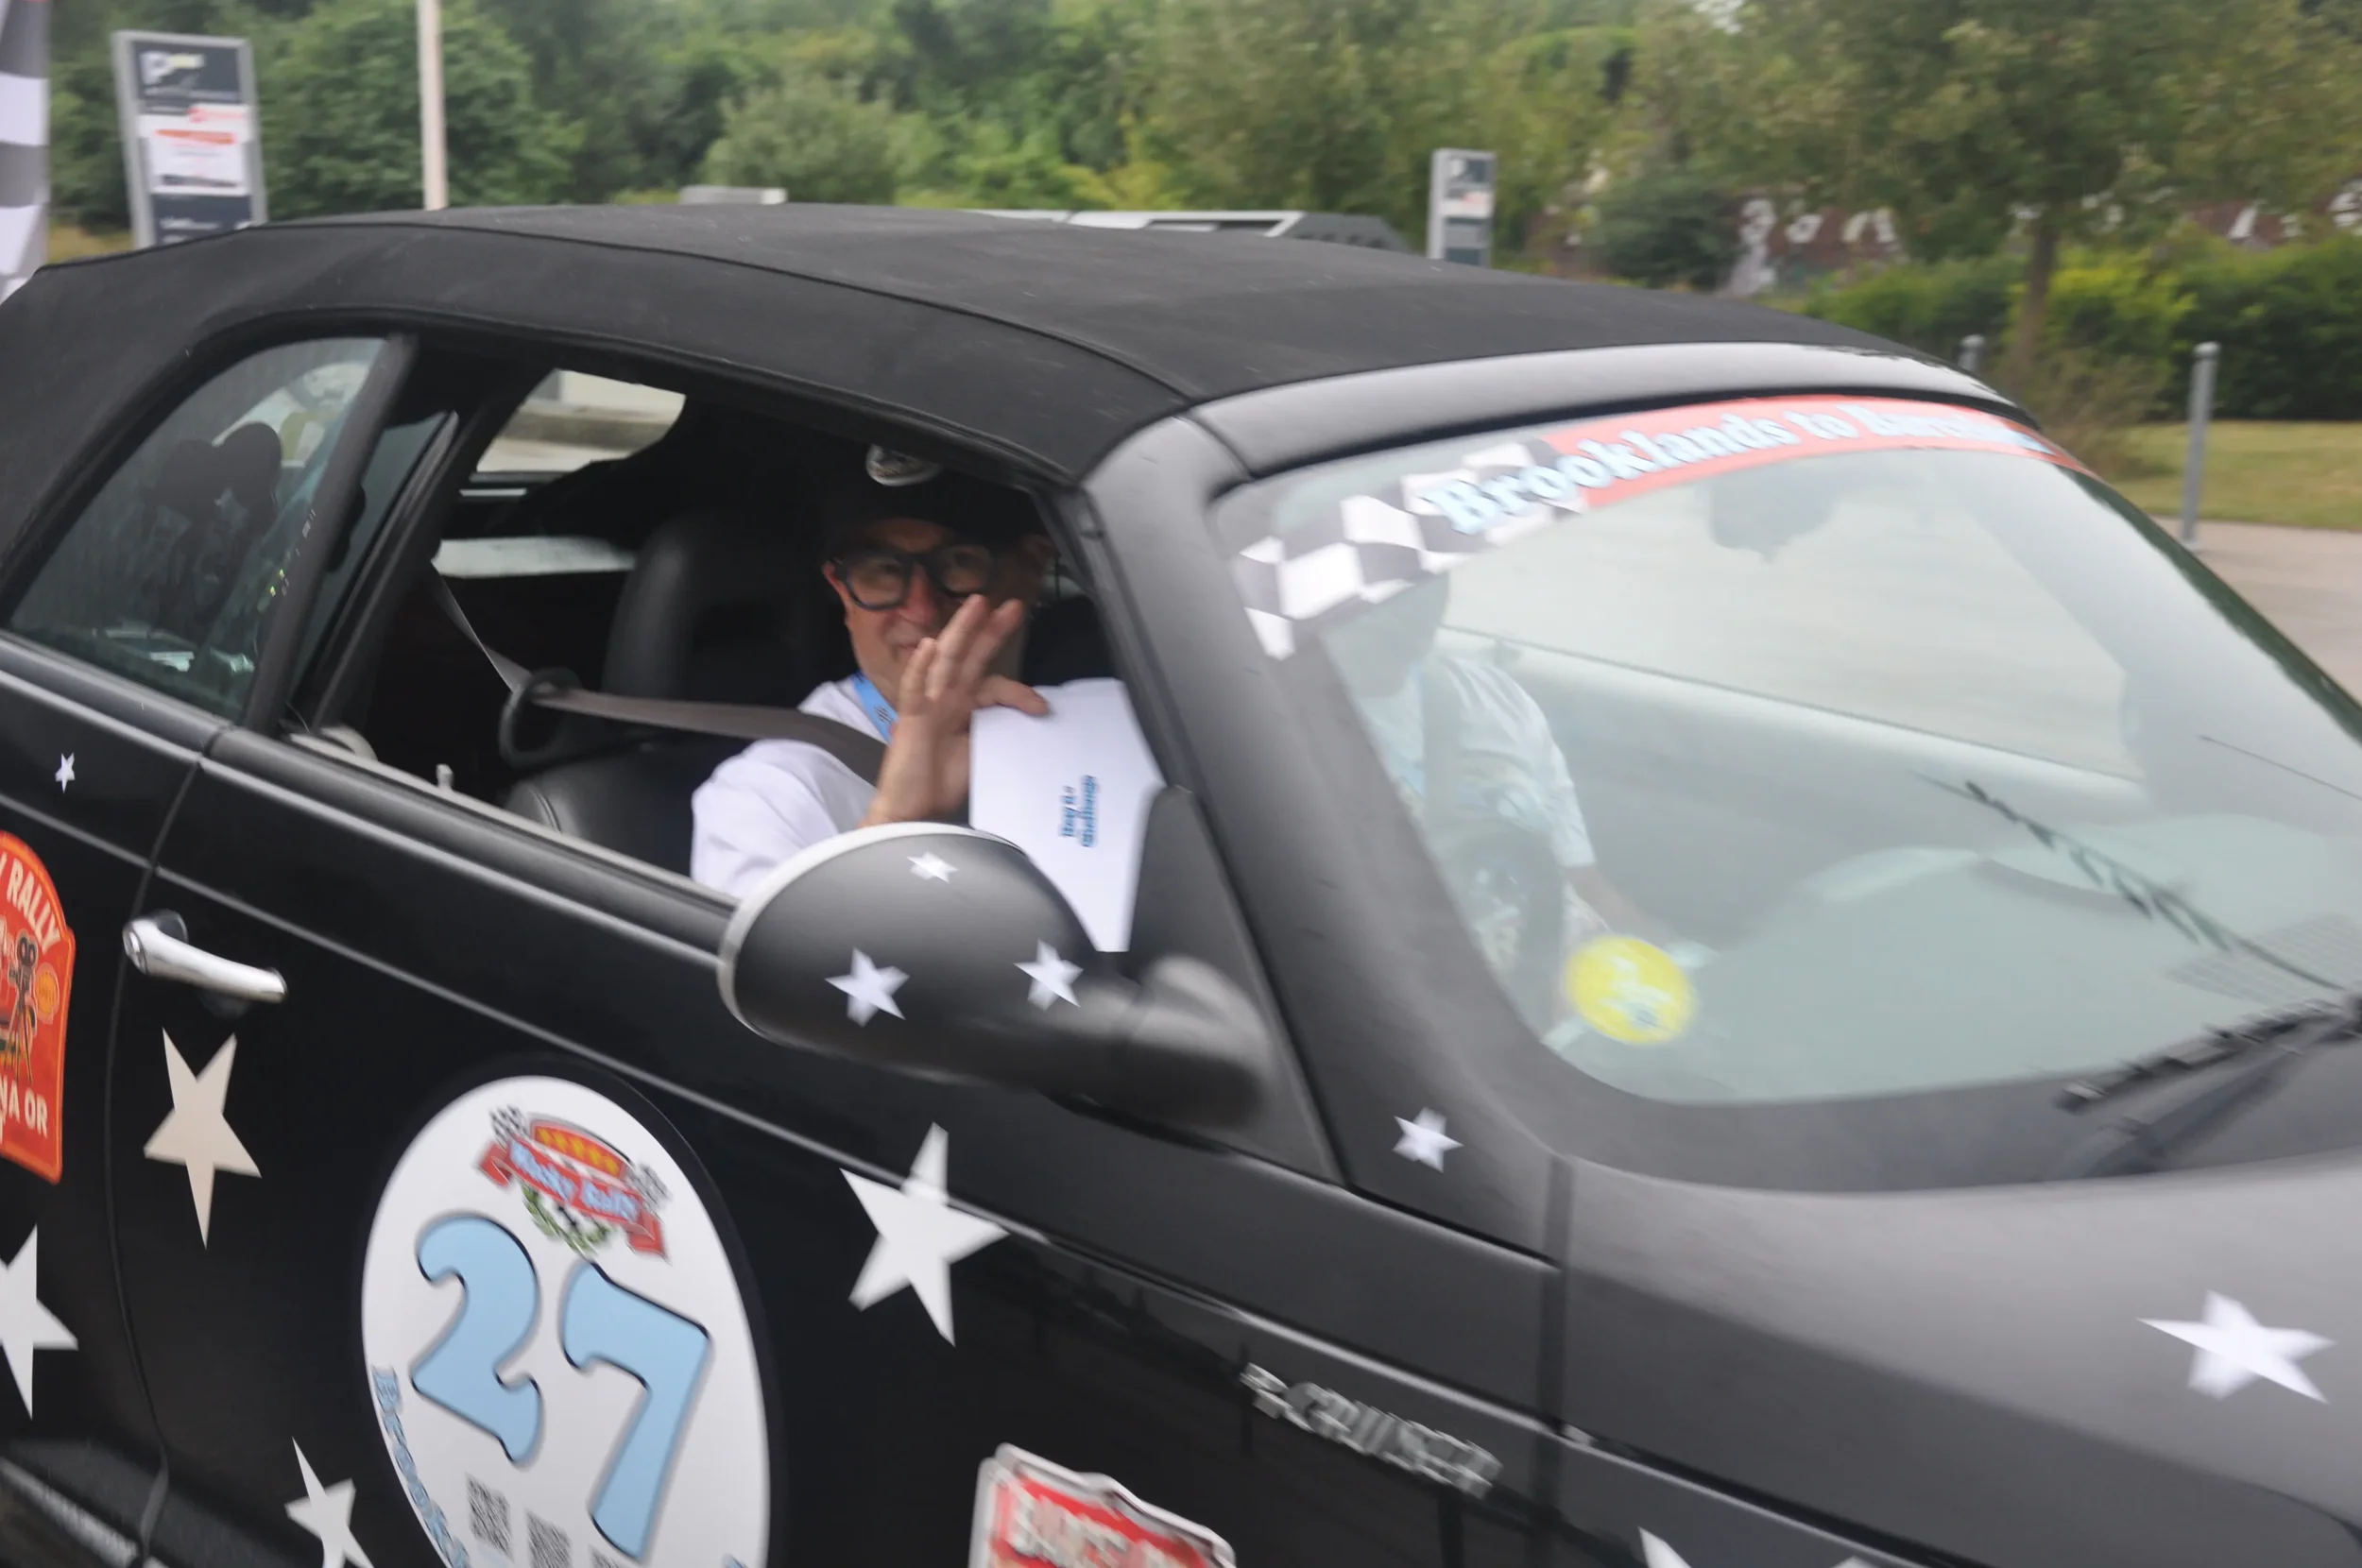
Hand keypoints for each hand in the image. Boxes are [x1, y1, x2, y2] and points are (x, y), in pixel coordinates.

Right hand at [861, 594, 1048, 827]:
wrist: (913, 811)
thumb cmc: (942, 786)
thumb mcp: (982, 754)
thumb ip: (998, 732)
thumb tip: (1029, 723)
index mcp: (963, 708)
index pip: (995, 687)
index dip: (1019, 692)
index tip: (1043, 707)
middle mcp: (946, 700)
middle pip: (970, 658)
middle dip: (991, 632)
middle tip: (1015, 607)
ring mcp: (927, 706)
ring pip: (945, 661)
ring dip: (960, 632)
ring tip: (977, 605)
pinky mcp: (910, 719)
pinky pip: (914, 689)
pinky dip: (919, 667)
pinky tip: (928, 646)